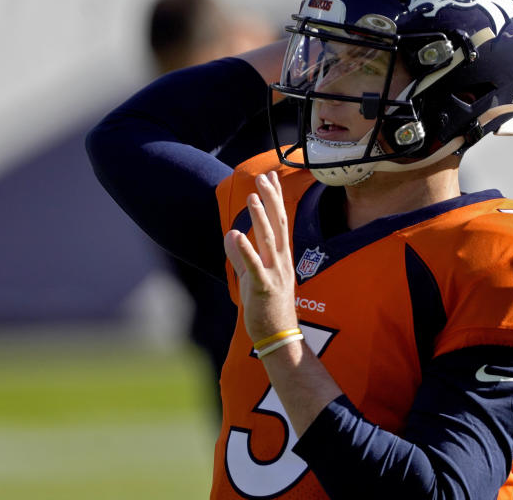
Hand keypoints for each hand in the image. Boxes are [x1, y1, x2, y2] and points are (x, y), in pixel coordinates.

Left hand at [224, 171, 298, 344]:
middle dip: (272, 200)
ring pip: (268, 240)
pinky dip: (246, 250)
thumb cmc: (267, 308)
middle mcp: (281, 261)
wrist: (279, 336)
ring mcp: (275, 273)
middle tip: (265, 177)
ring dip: (261, 218)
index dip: (276, 198)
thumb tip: (230, 234)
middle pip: (278, 224)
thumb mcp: (253, 276)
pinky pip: (254, 266)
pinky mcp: (264, 288)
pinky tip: (238, 235)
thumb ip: (240, 255)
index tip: (272, 176)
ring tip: (253, 197)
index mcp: (281, 257)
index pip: (280, 221)